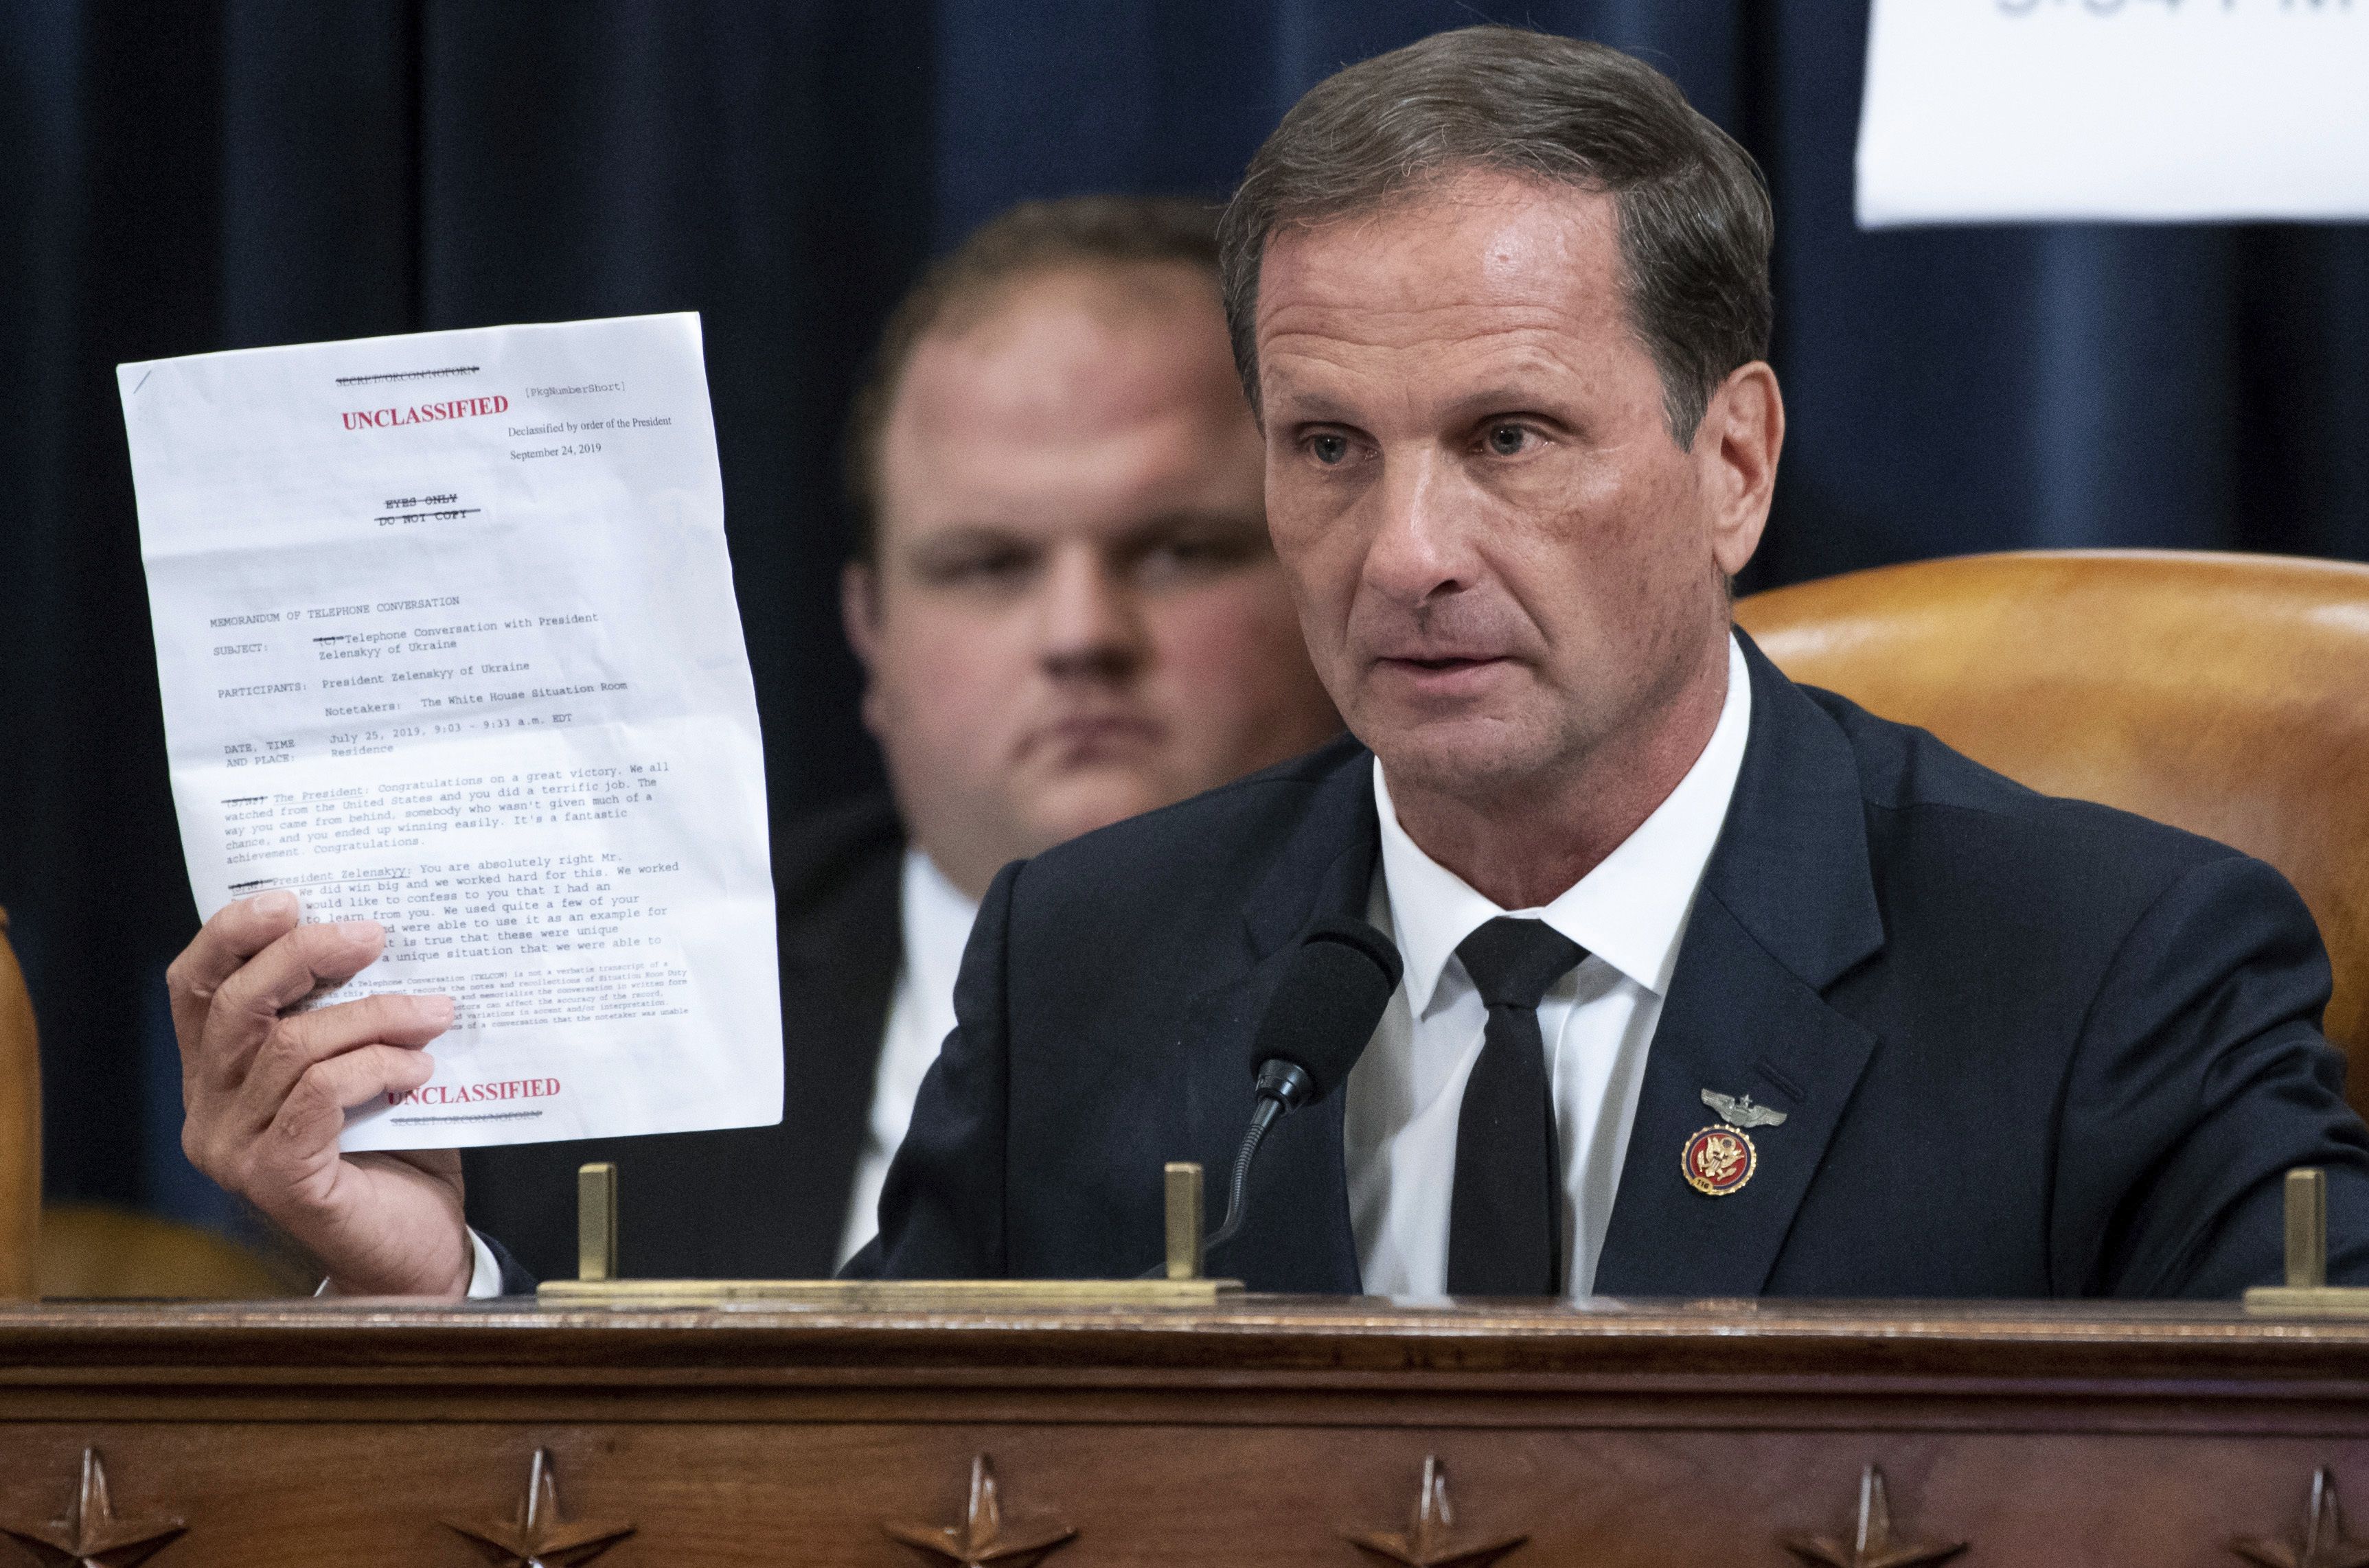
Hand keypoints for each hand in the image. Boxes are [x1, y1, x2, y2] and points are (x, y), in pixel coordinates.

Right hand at [169, 892, 472, 1296]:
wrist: (419, 1251)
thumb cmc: (397, 1150)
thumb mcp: (368, 1062)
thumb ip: (351, 1010)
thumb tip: (382, 932)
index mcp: (219, 1074)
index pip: (195, 988)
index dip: (231, 934)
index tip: (290, 897)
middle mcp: (210, 1112)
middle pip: (237, 1006)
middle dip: (306, 956)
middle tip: (375, 934)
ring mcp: (234, 1150)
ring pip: (291, 1046)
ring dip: (373, 1015)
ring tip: (434, 1010)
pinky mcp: (276, 1179)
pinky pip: (319, 1094)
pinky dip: (375, 1067)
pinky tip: (419, 1066)